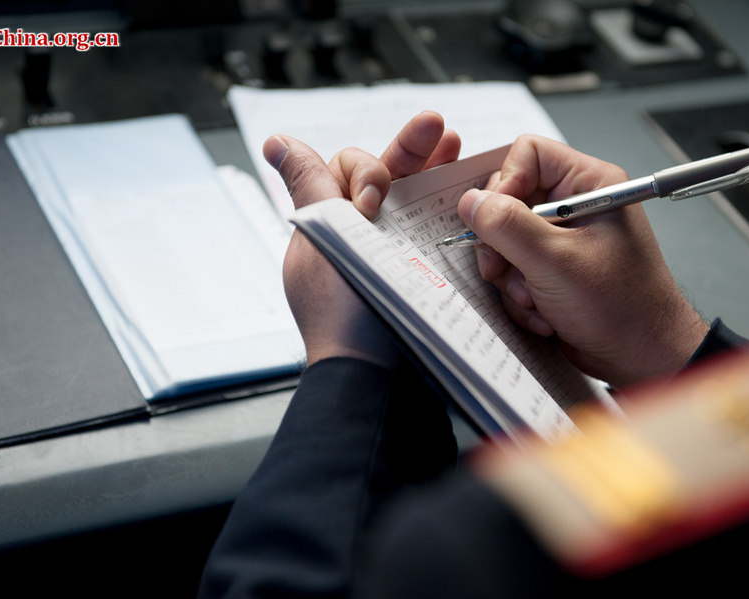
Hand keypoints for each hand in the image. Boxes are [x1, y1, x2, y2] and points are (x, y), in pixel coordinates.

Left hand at [264, 111, 460, 367]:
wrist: (379, 378)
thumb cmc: (345, 318)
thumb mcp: (323, 243)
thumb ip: (311, 187)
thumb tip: (276, 142)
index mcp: (330, 227)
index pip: (347, 170)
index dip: (363, 173)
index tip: (370, 203)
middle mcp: (361, 237)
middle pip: (387, 177)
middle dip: (411, 149)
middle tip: (438, 128)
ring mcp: (393, 257)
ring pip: (414, 199)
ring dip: (435, 167)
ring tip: (455, 144)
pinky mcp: (422, 277)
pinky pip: (434, 232)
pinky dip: (450, 207)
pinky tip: (472, 187)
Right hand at [459, 135, 708, 387]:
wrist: (640, 357)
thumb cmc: (621, 307)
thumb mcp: (555, 262)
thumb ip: (507, 226)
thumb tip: (471, 202)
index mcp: (589, 184)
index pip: (528, 154)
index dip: (504, 183)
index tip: (495, 219)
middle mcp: (575, 204)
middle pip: (508, 199)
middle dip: (503, 243)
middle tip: (506, 269)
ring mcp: (563, 237)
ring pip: (505, 239)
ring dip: (512, 276)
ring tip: (535, 299)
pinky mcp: (553, 267)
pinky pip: (514, 268)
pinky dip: (520, 295)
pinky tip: (543, 313)